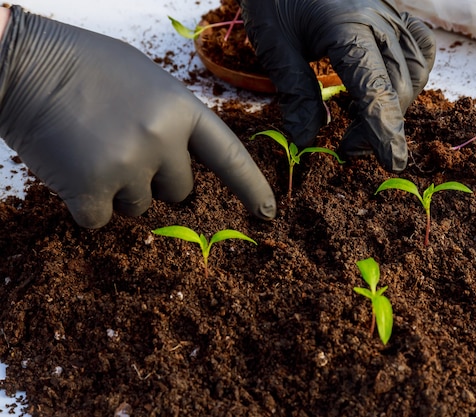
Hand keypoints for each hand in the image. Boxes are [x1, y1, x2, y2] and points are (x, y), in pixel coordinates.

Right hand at [0, 6, 275, 227]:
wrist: (21, 63)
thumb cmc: (84, 68)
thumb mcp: (146, 82)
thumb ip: (173, 121)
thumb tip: (184, 167)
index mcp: (181, 109)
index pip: (228, 156)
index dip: (251, 187)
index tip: (267, 213)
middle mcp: (162, 139)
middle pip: (179, 191)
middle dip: (154, 178)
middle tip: (120, 145)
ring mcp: (128, 165)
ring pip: (139, 207)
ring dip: (117, 188)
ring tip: (90, 148)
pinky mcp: (90, 190)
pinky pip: (101, 220)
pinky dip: (86, 203)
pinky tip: (71, 167)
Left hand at [239, 0, 435, 171]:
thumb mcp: (274, 41)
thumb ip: (295, 91)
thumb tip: (307, 139)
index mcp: (348, 28)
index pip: (375, 90)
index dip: (384, 131)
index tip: (392, 162)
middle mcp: (379, 22)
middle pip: (397, 87)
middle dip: (378, 127)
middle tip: (346, 148)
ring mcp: (391, 16)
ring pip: (412, 72)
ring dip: (394, 106)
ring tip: (364, 124)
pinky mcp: (392, 14)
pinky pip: (419, 47)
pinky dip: (413, 74)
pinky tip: (391, 86)